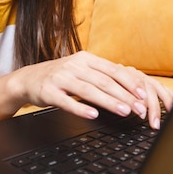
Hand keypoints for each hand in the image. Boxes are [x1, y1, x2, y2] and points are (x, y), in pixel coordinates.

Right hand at [9, 51, 172, 129]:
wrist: (28, 78)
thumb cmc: (60, 76)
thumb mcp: (81, 69)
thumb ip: (101, 75)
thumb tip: (130, 86)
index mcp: (86, 59)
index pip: (113, 70)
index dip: (130, 83)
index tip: (144, 94)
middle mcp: (74, 65)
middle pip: (104, 81)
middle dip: (125, 96)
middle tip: (140, 108)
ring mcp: (61, 78)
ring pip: (89, 90)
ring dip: (109, 102)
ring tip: (124, 112)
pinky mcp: (49, 91)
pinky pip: (67, 101)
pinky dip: (81, 108)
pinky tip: (93, 115)